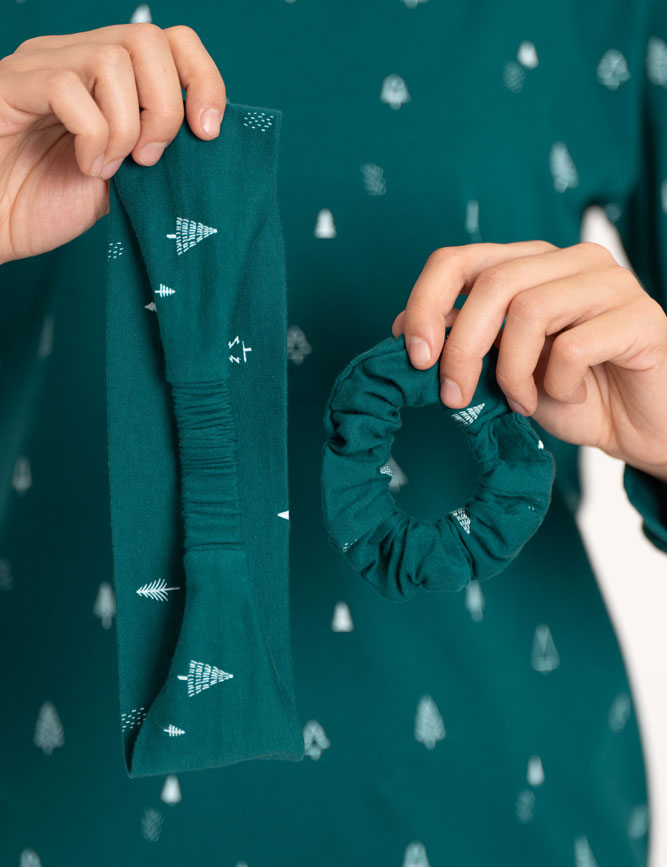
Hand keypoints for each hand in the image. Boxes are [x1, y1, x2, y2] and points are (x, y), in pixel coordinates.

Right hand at [0, 23, 225, 263]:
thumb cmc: (48, 204)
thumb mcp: (122, 181)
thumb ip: (157, 154)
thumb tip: (203, 143)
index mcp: (107, 77)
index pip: (171, 41)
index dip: (203, 80)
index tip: (208, 133)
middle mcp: (74, 58)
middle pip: (148, 39)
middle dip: (166, 106)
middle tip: (149, 158)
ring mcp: (41, 67)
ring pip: (112, 58)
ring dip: (126, 125)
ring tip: (111, 166)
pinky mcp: (10, 86)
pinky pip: (67, 87)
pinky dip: (92, 134)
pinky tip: (86, 166)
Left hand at [391, 241, 666, 478]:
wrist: (638, 428)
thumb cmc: (571, 393)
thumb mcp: (502, 369)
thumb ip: (463, 341)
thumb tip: (404, 329)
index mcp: (529, 265)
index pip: (459, 259)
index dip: (426, 302)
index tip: (415, 356)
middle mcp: (570, 261)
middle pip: (492, 283)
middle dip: (461, 348)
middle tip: (454, 396)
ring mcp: (610, 283)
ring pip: (530, 310)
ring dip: (513, 372)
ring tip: (522, 401)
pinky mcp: (642, 318)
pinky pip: (575, 346)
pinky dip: (558, 384)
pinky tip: (570, 396)